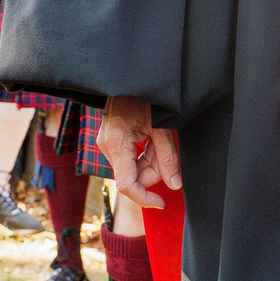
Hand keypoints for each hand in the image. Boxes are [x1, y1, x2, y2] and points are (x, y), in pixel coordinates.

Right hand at [97, 96, 180, 210]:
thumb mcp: (162, 128)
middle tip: (166, 151)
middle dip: (152, 170)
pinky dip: (141, 155)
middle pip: (130, 176)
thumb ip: (168, 158)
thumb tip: (174, 185)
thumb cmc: (146, 98)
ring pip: (129, 168)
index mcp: (117, 143)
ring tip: (158, 139)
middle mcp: (106, 145)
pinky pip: (126, 159)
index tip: (161, 202)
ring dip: (148, 161)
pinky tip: (150, 139)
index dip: (144, 198)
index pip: (126, 185)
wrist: (129, 78)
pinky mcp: (108, 140)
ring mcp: (105, 143)